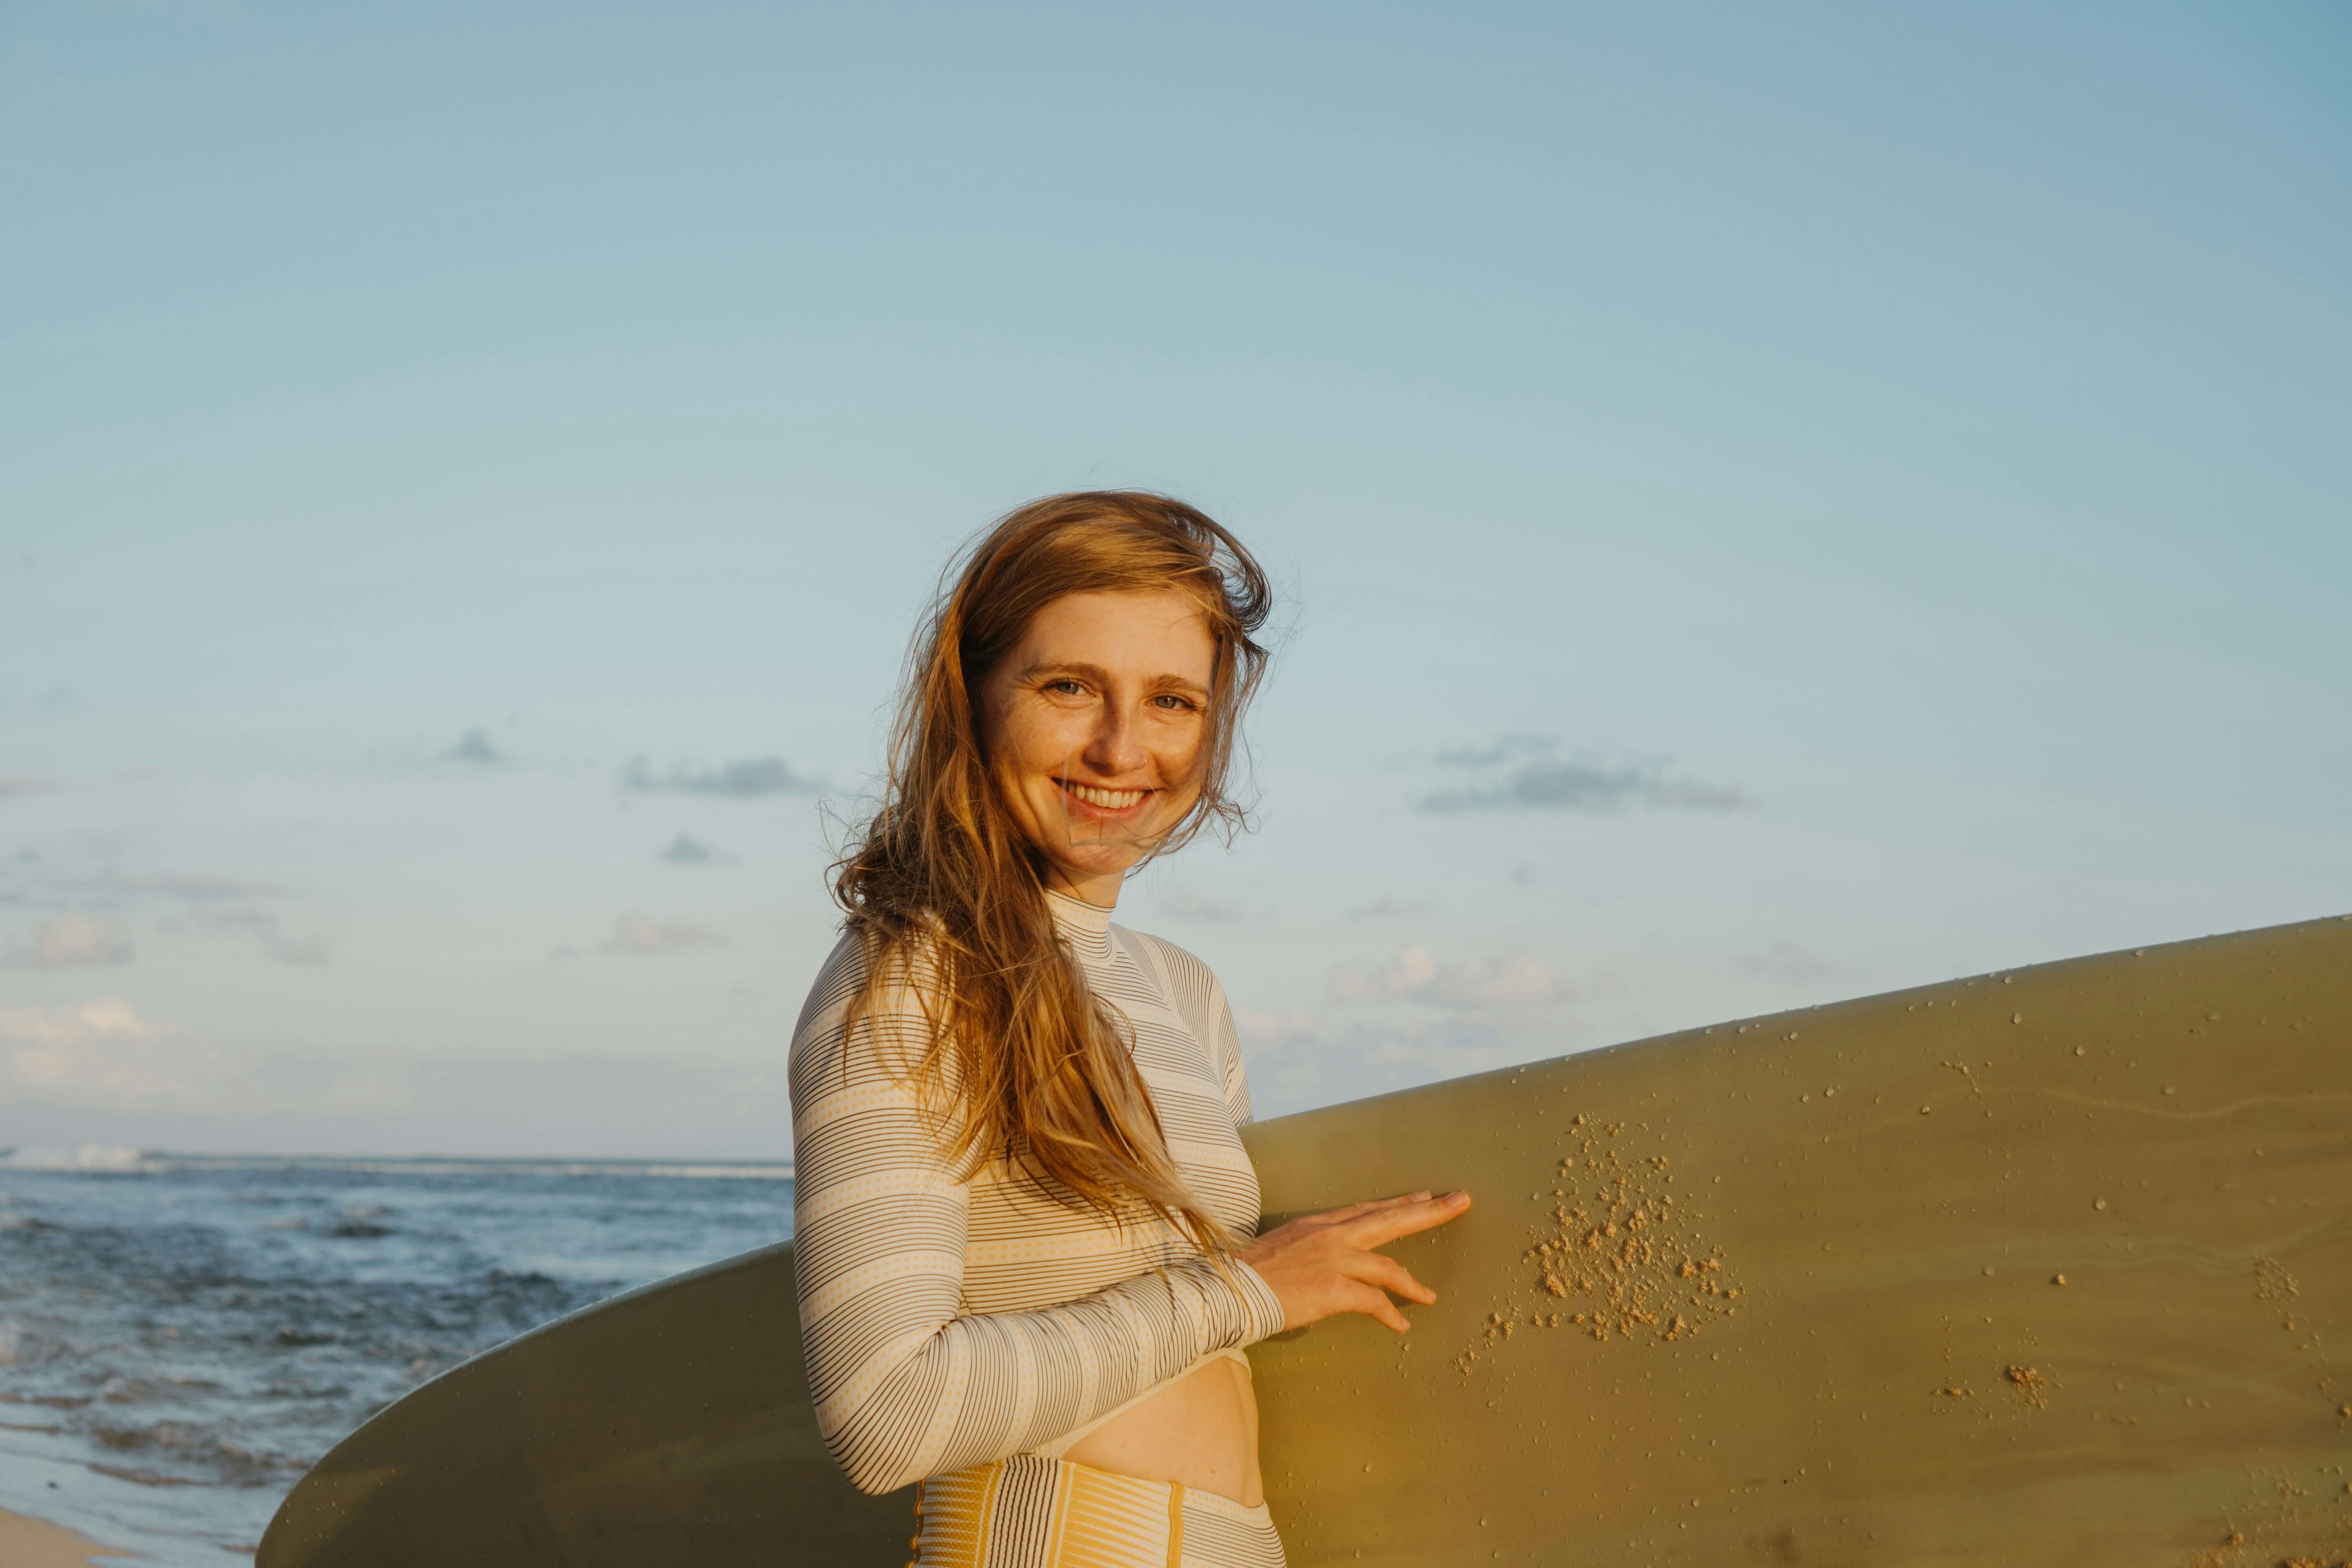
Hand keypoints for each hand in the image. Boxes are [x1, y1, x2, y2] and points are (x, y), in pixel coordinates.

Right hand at [1235, 1190, 1470, 1332]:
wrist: (1225, 1289)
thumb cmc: (1244, 1276)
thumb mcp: (1280, 1251)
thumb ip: (1306, 1253)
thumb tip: (1318, 1267)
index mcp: (1315, 1225)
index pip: (1364, 1210)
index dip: (1396, 1205)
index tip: (1421, 1198)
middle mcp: (1329, 1235)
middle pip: (1389, 1219)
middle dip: (1428, 1212)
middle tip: (1459, 1202)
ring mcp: (1333, 1260)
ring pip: (1388, 1265)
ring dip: (1412, 1283)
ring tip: (1430, 1295)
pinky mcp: (1333, 1288)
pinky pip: (1374, 1301)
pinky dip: (1390, 1312)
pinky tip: (1400, 1324)